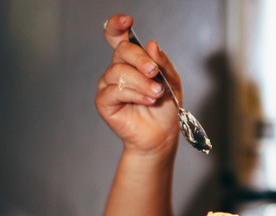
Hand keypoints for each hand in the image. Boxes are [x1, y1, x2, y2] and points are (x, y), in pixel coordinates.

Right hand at [95, 14, 179, 154]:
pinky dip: (134, 94)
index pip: (117, 37)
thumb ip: (162, 63)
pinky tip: (146, 100)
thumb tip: (151, 44)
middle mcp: (118, 69)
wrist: (162, 134)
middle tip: (154, 72)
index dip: (117, 25)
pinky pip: (115, 90)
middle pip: (121, 51)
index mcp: (132, 61)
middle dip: (140, 59)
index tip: (127, 21)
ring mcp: (109, 84)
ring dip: (141, 82)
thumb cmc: (165, 108)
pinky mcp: (104, 101)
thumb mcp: (171, 81)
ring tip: (156, 93)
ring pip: (118, 71)